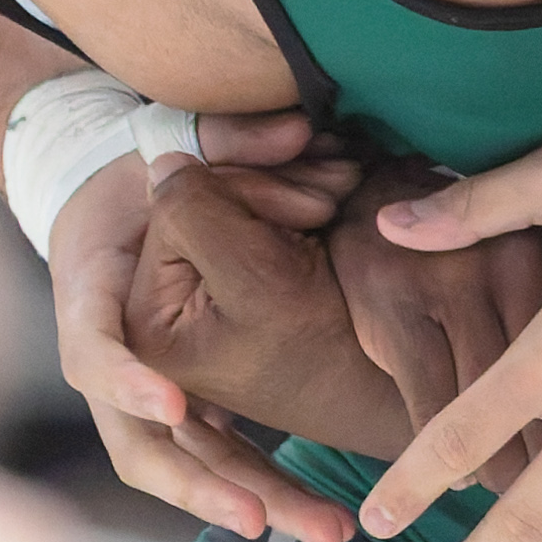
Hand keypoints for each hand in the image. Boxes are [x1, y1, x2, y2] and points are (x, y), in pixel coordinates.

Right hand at [50, 119, 357, 541]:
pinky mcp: (186, 413)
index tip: (172, 405)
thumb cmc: (138, 180)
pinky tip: (328, 521)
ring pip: (189, 471)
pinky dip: (267, 490)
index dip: (127, 380)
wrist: (108, 207)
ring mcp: (144, 401)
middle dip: (202, 487)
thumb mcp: (168, 149)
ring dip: (254, 503)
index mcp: (90, 302)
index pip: (93, 351)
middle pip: (142, 449)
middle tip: (257, 519)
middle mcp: (111, 368)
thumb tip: (304, 127)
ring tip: (326, 533)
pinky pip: (221, 464)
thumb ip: (227, 137)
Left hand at [129, 161, 415, 456]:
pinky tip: (332, 194)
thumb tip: (162, 163)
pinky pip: (252, 209)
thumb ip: (190, 212)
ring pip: (227, 197)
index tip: (311, 211)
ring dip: (290, 184)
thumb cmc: (329, 345)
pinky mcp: (241, 273)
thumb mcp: (253, 277)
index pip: (172, 210)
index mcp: (149, 320)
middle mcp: (165, 306)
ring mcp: (202, 289)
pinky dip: (293, 194)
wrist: (392, 378)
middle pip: (197, 202)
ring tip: (344, 191)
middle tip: (332, 199)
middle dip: (268, 187)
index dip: (240, 192)